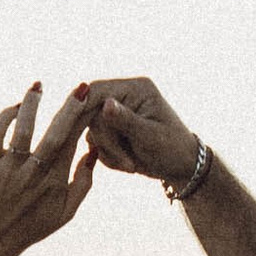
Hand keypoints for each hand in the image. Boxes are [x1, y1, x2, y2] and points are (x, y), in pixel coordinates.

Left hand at [0, 85, 94, 255]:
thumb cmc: (33, 225)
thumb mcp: (66, 212)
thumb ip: (84, 182)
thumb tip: (93, 151)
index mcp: (55, 182)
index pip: (73, 143)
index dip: (84, 120)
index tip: (92, 100)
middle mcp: (32, 173)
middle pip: (54, 135)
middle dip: (69, 110)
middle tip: (82, 87)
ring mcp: (8, 168)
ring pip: (21, 129)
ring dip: (31, 105)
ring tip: (38, 86)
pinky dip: (5, 117)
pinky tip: (16, 106)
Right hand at [80, 75, 202, 191]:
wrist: (181, 167)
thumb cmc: (173, 149)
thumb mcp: (150, 136)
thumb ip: (126, 120)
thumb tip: (105, 103)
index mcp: (136, 88)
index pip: (97, 90)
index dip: (80, 107)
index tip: (74, 128)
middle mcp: (123, 96)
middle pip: (90, 113)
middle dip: (106, 141)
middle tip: (125, 161)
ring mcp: (116, 113)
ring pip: (92, 130)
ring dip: (108, 152)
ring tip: (131, 165)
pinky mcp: (112, 129)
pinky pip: (96, 142)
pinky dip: (108, 157)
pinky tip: (127, 163)